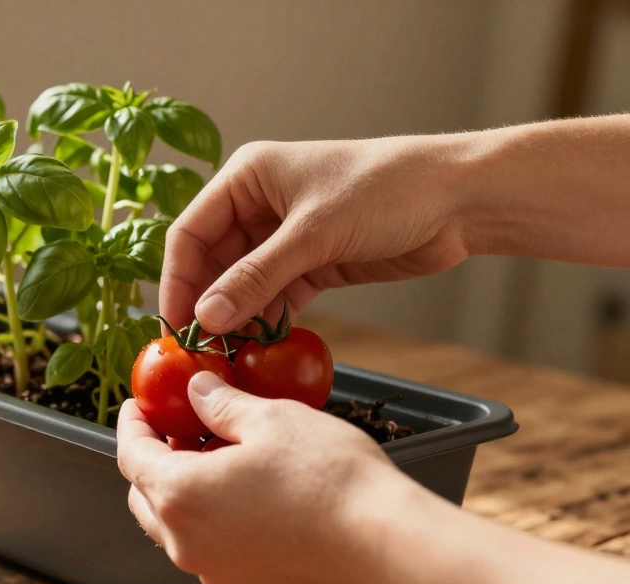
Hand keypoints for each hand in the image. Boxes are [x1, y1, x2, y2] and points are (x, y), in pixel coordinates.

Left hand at [116, 371, 431, 583]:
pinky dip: (218, 525)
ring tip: (220, 461)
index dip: (132, 425)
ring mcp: (217, 576)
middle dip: (155, 462)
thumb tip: (197, 391)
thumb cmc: (330, 480)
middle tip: (180, 430)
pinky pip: (216, 554)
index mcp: (180, 496)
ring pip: (179, 531)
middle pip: (147, 498)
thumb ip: (220, 405)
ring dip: (187, 496)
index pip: (130, 456)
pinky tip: (252, 501)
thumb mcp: (271, 420)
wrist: (389, 549)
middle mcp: (187, 545)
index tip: (138, 407)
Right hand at [162, 136, 473, 331]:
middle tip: (198, 349)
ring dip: (235, 318)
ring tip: (227, 355)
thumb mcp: (314, 233)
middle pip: (212, 263)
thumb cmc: (386, 190)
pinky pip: (274, 298)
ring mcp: (284, 237)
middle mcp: (258, 205)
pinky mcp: (312, 264)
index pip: (190, 232)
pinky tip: (259, 347)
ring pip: (242, 285)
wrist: (460, 199)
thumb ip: (256, 277)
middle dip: (206, 304)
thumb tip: (206, 317)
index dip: (177, 280)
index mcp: (247, 177)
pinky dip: (265, 322)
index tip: (174, 324)